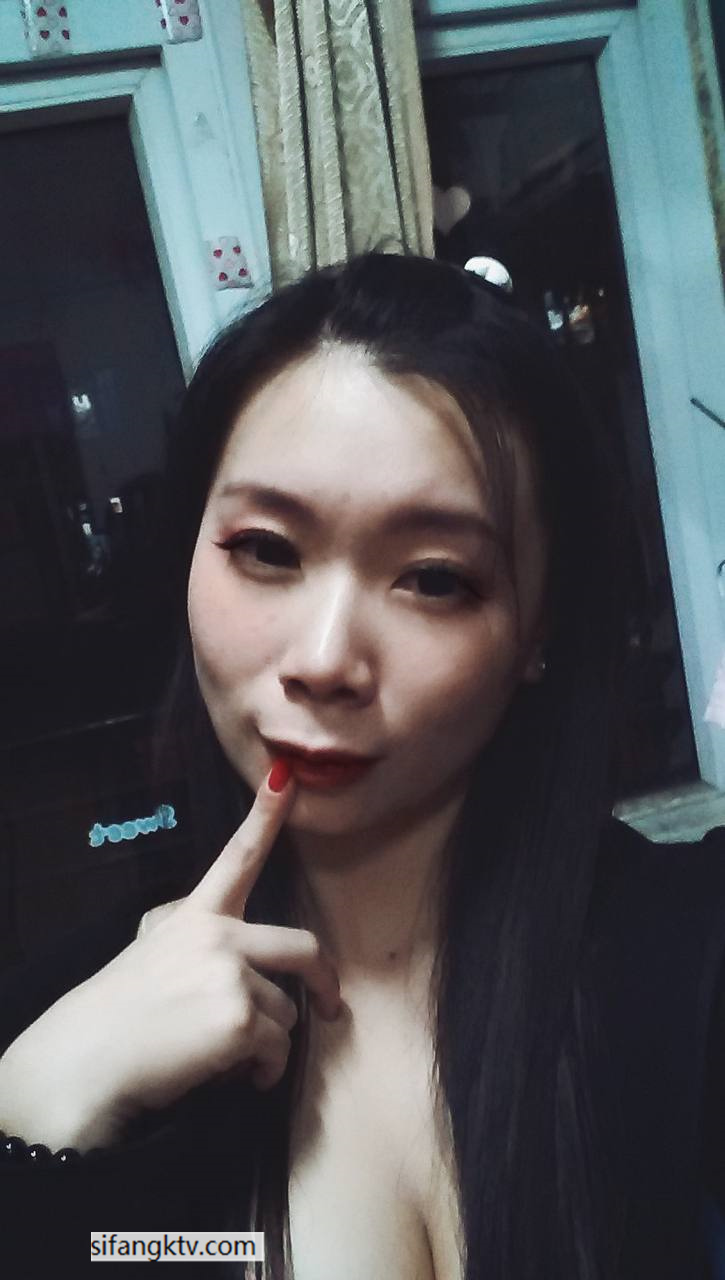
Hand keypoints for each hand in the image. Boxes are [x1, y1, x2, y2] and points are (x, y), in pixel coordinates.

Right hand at [0, 762, 339, 1149]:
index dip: (265, 814)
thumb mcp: (150, 952)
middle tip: (329, 1005)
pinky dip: (264, 1071)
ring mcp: (231, 974)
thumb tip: (237, 958)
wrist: (86, 1060)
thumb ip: (194, 939)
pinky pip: (278, 1048)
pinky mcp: (240, 1018)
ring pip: (287, 1011)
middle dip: (323, 981)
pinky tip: (236, 1077)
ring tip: (226, 1054)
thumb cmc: (118, 1014)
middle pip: (302, 947)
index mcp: (195, 916)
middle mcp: (218, 936)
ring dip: (270, 1042)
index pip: (237, 856)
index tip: (285, 775)